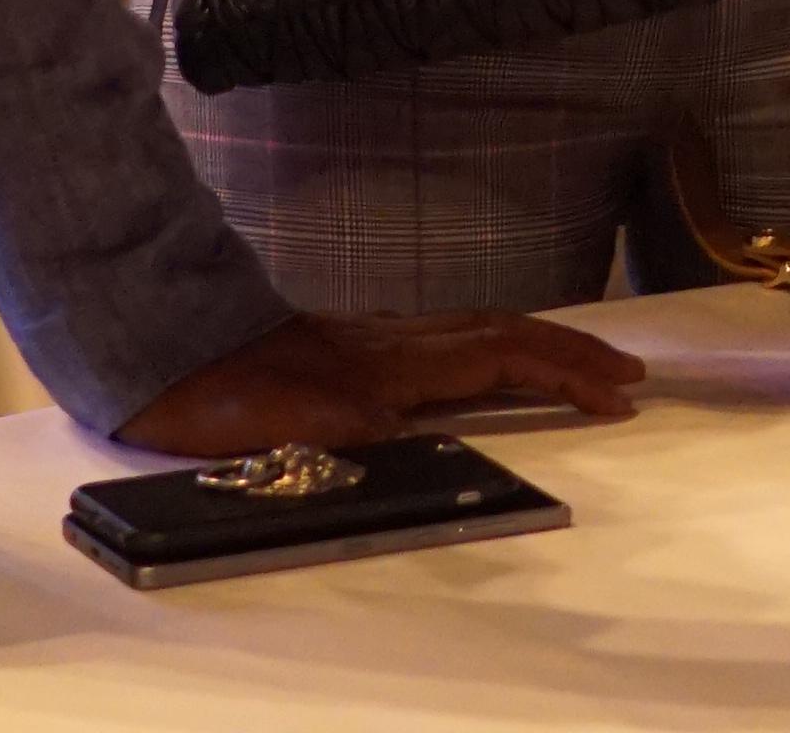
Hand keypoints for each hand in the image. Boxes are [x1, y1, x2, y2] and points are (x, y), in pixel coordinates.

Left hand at [112, 306, 644, 456]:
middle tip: (624, 372)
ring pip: (474, 330)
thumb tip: (449, 459)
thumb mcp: (310, 435)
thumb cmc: (234, 399)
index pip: (507, 359)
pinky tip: (476, 363)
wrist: (165, 352)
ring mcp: (371, 340)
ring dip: (534, 345)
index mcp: (401, 363)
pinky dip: (487, 346)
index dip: (568, 375)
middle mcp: (397, 342)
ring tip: (573, 363)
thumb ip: (382, 443)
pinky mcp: (346, 346)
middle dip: (571, 352)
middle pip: (505, 333)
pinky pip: (442, 337)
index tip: (621, 396)